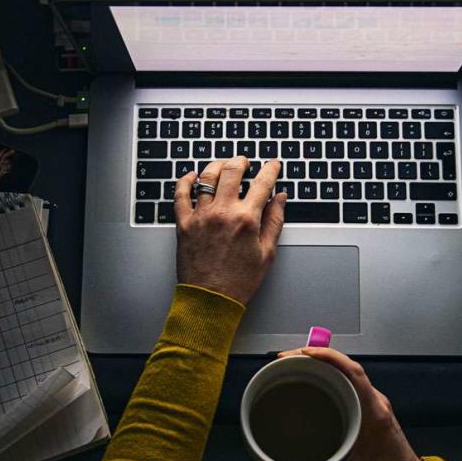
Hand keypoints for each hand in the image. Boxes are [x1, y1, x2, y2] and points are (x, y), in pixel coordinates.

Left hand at [174, 156, 286, 304]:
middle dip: (241, 161)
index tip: (273, 165)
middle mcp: (223, 212)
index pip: (263, 183)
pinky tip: (192, 176)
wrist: (210, 300)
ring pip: (207, 177)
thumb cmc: (239, 281)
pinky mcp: (183, 223)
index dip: (271, 169)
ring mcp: (201, 216)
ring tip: (223, 164)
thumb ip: (275, 221)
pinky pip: (180, 194)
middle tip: (245, 160)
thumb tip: (280, 199)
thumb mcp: (267, 253)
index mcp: (246, 219)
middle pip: (232, 171)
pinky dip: (186, 181)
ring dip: (217, 165)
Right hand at [276, 347, 422, 460]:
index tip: (304, 353)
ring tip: (292, 365)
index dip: (329, 357)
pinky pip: (347, 383)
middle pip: (346, 366)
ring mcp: (372, 402)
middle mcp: (374, 401)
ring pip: (346, 372)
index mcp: (373, 412)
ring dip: (321, 364)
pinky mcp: (368, 407)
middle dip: (315, 356)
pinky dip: (328, 376)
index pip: (354, 372)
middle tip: (286, 359)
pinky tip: (310, 380)